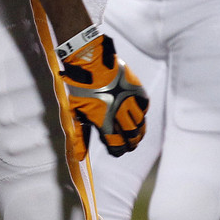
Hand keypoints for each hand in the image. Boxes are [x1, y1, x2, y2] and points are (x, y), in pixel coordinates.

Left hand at [59, 34, 147, 159]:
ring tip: (135, 133)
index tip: (116, 149)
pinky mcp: (137, 90)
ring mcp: (130, 102)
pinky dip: (141, 113)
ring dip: (138, 131)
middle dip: (131, 143)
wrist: (90, 62)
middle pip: (132, 137)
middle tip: (129, 143)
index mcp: (104, 122)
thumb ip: (79, 136)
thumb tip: (78, 157)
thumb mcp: (75, 112)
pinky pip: (144, 107)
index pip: (117, 146)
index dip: (117, 150)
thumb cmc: (80, 88)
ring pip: (141, 124)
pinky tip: (136, 114)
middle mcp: (120, 114)